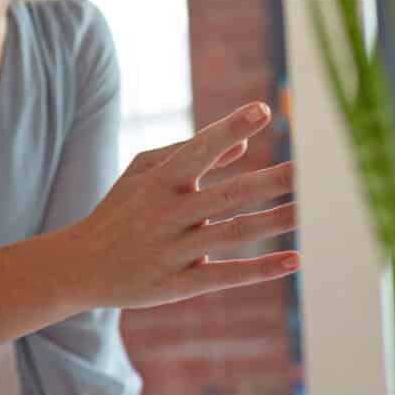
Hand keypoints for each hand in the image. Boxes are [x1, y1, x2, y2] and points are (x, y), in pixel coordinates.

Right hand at [65, 102, 299, 309]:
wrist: (79, 266)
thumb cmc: (118, 212)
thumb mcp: (141, 174)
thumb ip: (188, 154)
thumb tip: (244, 147)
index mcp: (159, 182)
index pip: (198, 150)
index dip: (229, 129)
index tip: (262, 110)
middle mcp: (168, 214)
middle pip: (230, 195)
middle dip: (272, 180)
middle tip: (312, 168)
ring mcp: (175, 250)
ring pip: (235, 233)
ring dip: (277, 221)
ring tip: (314, 210)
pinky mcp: (179, 283)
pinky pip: (226, 274)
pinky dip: (261, 269)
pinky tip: (295, 260)